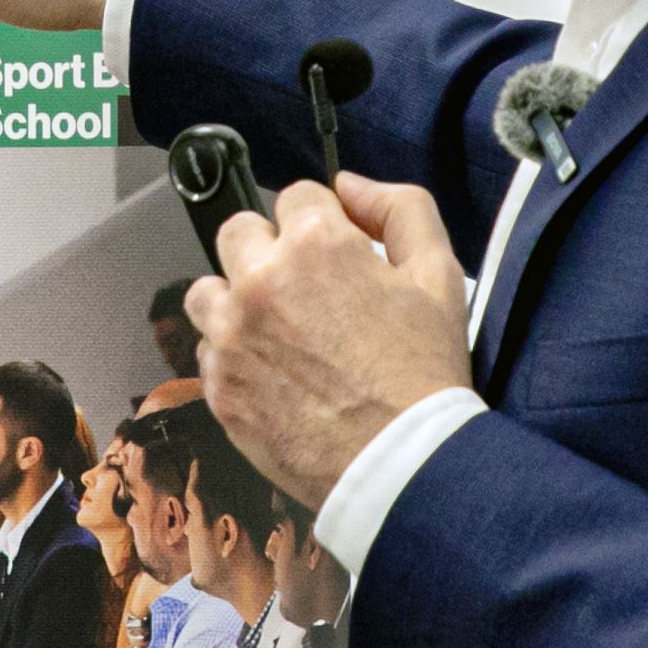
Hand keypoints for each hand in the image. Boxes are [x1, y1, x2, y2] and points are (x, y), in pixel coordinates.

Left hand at [194, 174, 474, 508]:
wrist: (401, 464)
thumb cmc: (423, 374)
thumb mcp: (440, 274)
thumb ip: (399, 209)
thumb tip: (350, 184)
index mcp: (315, 245)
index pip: (296, 196)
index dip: (322, 223)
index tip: (336, 254)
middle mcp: (260, 281)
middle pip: (239, 233)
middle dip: (270, 251)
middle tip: (305, 291)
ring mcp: (230, 335)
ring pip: (207, 290)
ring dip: (235, 300)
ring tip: (277, 331)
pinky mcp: (218, 385)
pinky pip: (207, 351)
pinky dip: (233, 356)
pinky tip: (274, 375)